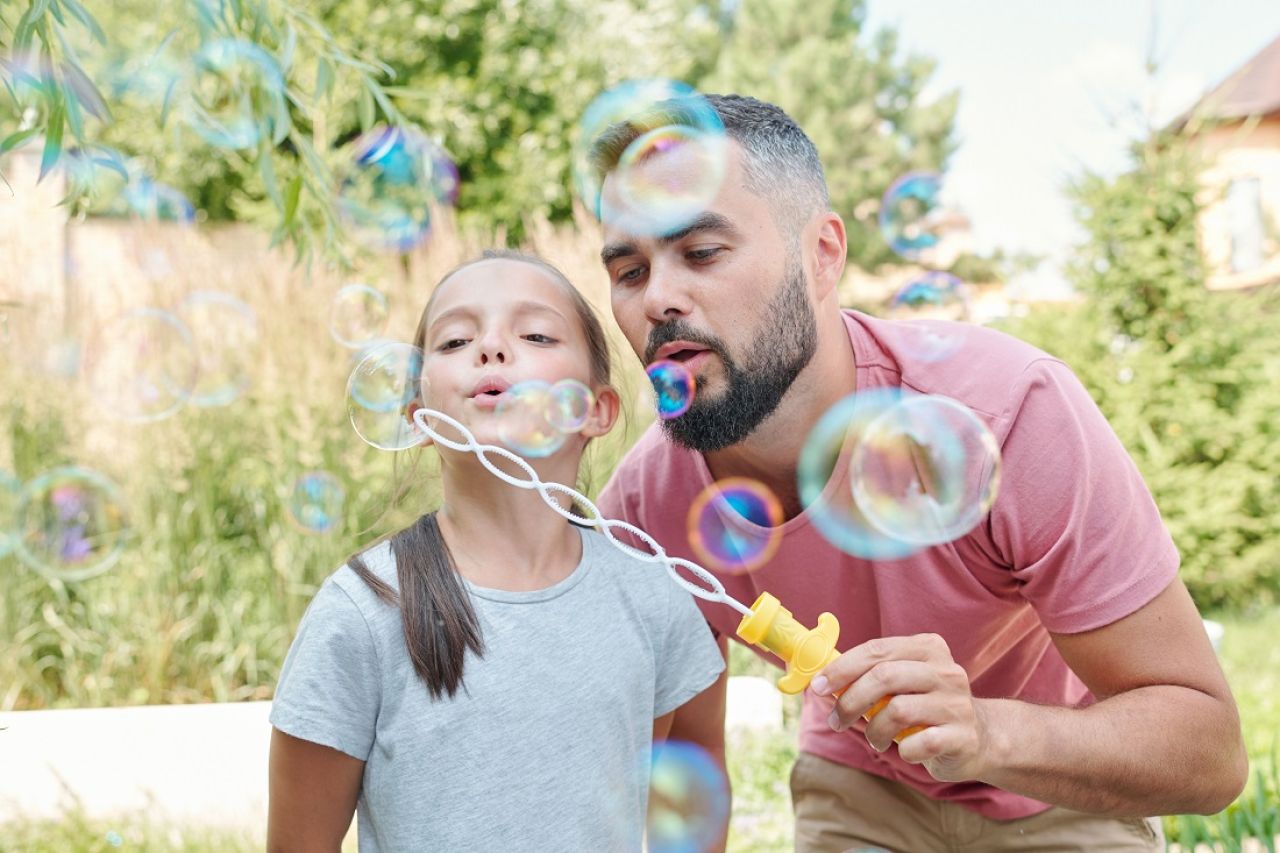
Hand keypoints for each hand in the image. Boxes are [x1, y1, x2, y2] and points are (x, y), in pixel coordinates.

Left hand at [811, 633, 993, 782]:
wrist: (980, 738)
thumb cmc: (926, 707)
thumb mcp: (901, 684)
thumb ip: (867, 679)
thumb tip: (822, 684)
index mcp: (928, 648)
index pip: (876, 650)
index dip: (842, 668)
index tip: (818, 686)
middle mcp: (946, 671)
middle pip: (884, 677)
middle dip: (850, 701)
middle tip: (836, 721)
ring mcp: (957, 703)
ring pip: (898, 711)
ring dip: (874, 730)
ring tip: (874, 739)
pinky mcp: (964, 736)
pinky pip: (920, 743)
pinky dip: (904, 750)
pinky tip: (906, 750)